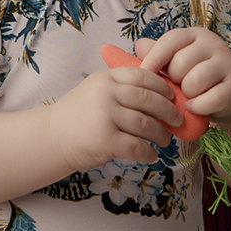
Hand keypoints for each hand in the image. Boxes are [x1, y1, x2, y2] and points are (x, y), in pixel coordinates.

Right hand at [47, 67, 182, 171]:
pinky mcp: (105, 141)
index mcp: (105, 78)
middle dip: (169, 111)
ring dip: (161, 134)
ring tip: (165, 139)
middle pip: (148, 100)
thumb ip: (121, 87)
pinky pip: (137, 147)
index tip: (172, 96)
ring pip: (146, 124)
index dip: (161, 86)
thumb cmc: (79, 114)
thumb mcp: (96, 89)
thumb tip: (161, 95)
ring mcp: (104, 117)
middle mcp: (105, 94)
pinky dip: (149, 152)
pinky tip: (151, 154)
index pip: (141, 76)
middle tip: (177, 119)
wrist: (53, 136)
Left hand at [136, 28, 230, 125]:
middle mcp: (213, 44)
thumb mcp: (175, 62)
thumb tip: (138, 46)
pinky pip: (211, 99)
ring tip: (188, 95)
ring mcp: (228, 63)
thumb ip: (157, 54)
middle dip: (173, 80)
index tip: (144, 72)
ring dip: (186, 94)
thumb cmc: (194, 76)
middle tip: (178, 86)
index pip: (171, 40)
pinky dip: (198, 107)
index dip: (154, 57)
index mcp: (194, 35)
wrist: (226, 97)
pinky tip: (193, 107)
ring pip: (194, 81)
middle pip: (181, 63)